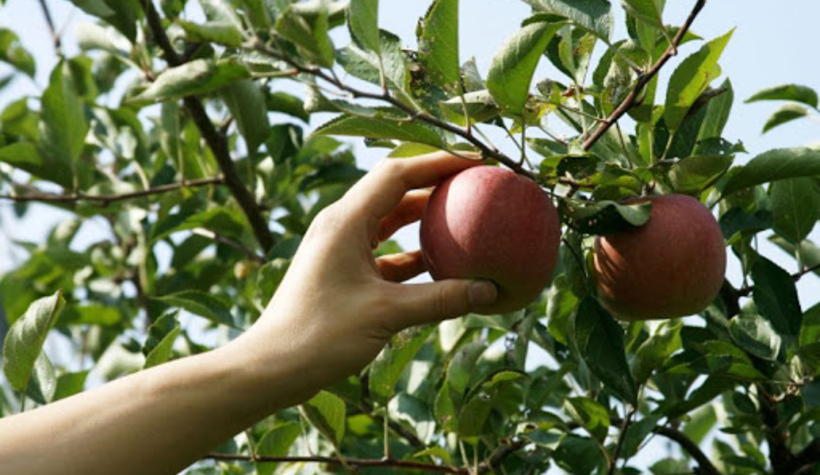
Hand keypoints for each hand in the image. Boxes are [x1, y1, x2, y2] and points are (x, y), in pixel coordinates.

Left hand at [232, 152, 498, 400]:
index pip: (398, 174)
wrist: (271, 367)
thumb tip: (489, 291)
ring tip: (466, 218)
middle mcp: (341, 226)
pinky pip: (385, 253)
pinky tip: (443, 266)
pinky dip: (413, 255)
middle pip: (395, 190)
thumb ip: (440, 299)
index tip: (475, 161)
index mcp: (345, 221)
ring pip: (390, 221)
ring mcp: (341, 248)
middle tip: (476, 185)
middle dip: (435, 184)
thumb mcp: (386, 314)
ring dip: (425, 219)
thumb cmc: (319, 336)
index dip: (438, 162)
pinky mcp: (343, 272)